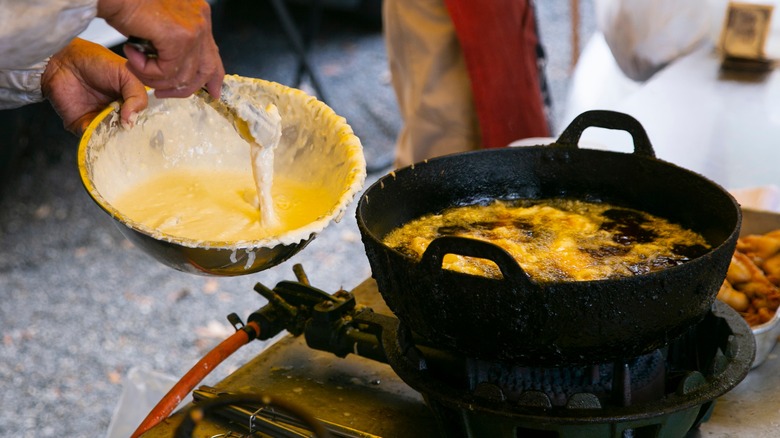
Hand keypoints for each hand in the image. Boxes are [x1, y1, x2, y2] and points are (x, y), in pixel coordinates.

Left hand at [41, 38, 147, 135]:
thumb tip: (132, 121)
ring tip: (114, 128)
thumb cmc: (95, 61)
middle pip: (129, 131)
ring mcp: (101, 120)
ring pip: (112, 138)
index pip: (143, 118)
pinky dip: (97, 138)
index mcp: (131, 101)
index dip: (146, 123)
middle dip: (130, 134)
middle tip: (128, 128)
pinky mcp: (83, 126)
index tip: (144, 125)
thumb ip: (137, 96)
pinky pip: (93, 139)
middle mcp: (118, 113)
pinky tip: (100, 130)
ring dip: (115, 138)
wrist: (63, 61)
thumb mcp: (126, 73)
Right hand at [97, 0, 224, 97]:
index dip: (213, 78)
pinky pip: (167, 71)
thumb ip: (176, 42)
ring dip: (155, 79)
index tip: (212, 93)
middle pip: (205, 70)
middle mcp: (201, 21)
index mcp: (199, 16)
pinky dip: (147, 71)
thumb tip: (180, 68)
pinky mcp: (179, 37)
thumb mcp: (160, 25)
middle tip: (162, 94)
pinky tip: (133, 57)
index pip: (213, 55)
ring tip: (136, 67)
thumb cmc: (127, 3)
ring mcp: (193, 29)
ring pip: (182, 75)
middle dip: (184, 88)